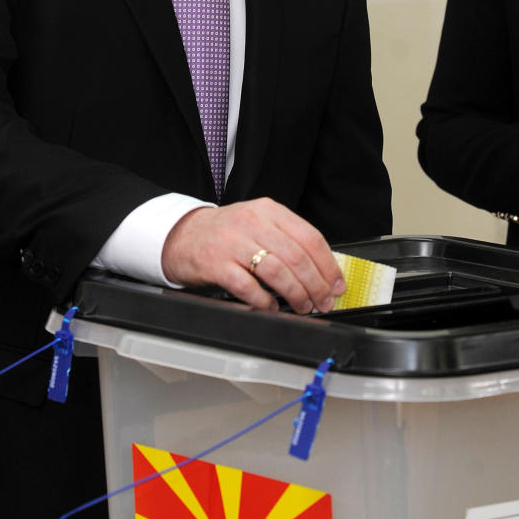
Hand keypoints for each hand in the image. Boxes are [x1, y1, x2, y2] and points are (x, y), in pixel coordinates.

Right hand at [161, 198, 345, 314]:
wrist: (182, 235)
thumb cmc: (225, 233)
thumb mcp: (258, 224)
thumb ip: (287, 239)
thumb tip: (322, 270)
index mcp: (269, 210)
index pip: (310, 237)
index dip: (328, 265)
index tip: (336, 284)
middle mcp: (252, 223)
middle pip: (297, 257)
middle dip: (316, 285)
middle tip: (323, 302)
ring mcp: (233, 243)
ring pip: (277, 271)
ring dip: (296, 294)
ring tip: (302, 306)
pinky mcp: (216, 264)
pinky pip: (248, 286)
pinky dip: (264, 301)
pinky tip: (271, 307)